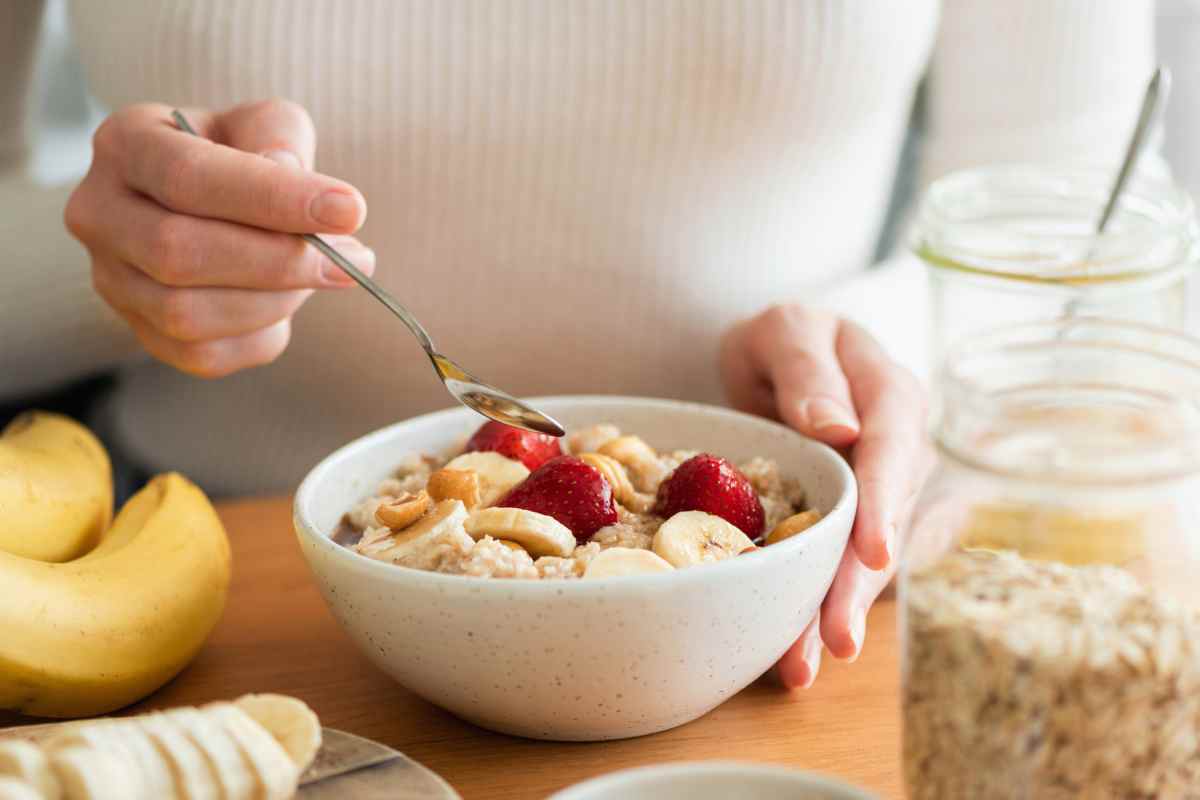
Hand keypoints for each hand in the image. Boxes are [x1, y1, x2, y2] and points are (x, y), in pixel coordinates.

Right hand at [65, 99, 374, 376]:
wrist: (215, 205)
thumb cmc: (243, 157)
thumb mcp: (266, 124)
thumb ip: (278, 137)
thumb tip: (286, 175)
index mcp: (124, 144)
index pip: (189, 177)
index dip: (273, 198)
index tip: (348, 210)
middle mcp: (99, 213)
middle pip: (178, 253)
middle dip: (279, 261)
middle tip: (354, 258)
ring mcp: (112, 280)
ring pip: (187, 314)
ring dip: (276, 300)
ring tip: (327, 273)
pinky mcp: (142, 333)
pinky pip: (205, 355)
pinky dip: (262, 334)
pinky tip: (288, 302)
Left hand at [720, 305, 931, 688]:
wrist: (776, 360)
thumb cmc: (785, 338)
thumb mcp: (785, 328)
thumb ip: (807, 367)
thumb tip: (840, 427)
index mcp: (890, 396)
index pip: (894, 451)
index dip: (885, 504)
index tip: (874, 553)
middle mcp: (897, 453)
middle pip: (885, 522)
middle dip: (860, 584)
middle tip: (836, 639)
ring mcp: (879, 494)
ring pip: (865, 559)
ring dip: (835, 612)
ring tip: (801, 667)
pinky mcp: (853, 525)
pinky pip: (839, 569)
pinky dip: (815, 609)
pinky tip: (791, 653)